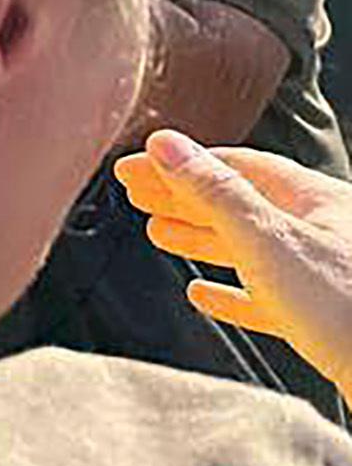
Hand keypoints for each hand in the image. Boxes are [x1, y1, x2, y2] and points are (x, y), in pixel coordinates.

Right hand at [113, 130, 351, 389]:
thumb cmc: (345, 307)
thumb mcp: (268, 240)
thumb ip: (214, 193)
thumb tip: (167, 146)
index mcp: (317, 201)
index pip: (237, 168)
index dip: (181, 165)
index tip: (133, 168)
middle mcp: (323, 232)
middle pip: (242, 203)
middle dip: (186, 198)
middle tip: (137, 195)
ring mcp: (324, 275)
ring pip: (252, 248)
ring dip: (202, 239)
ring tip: (158, 233)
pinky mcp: (321, 319)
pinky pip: (266, 296)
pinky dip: (230, 291)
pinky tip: (203, 294)